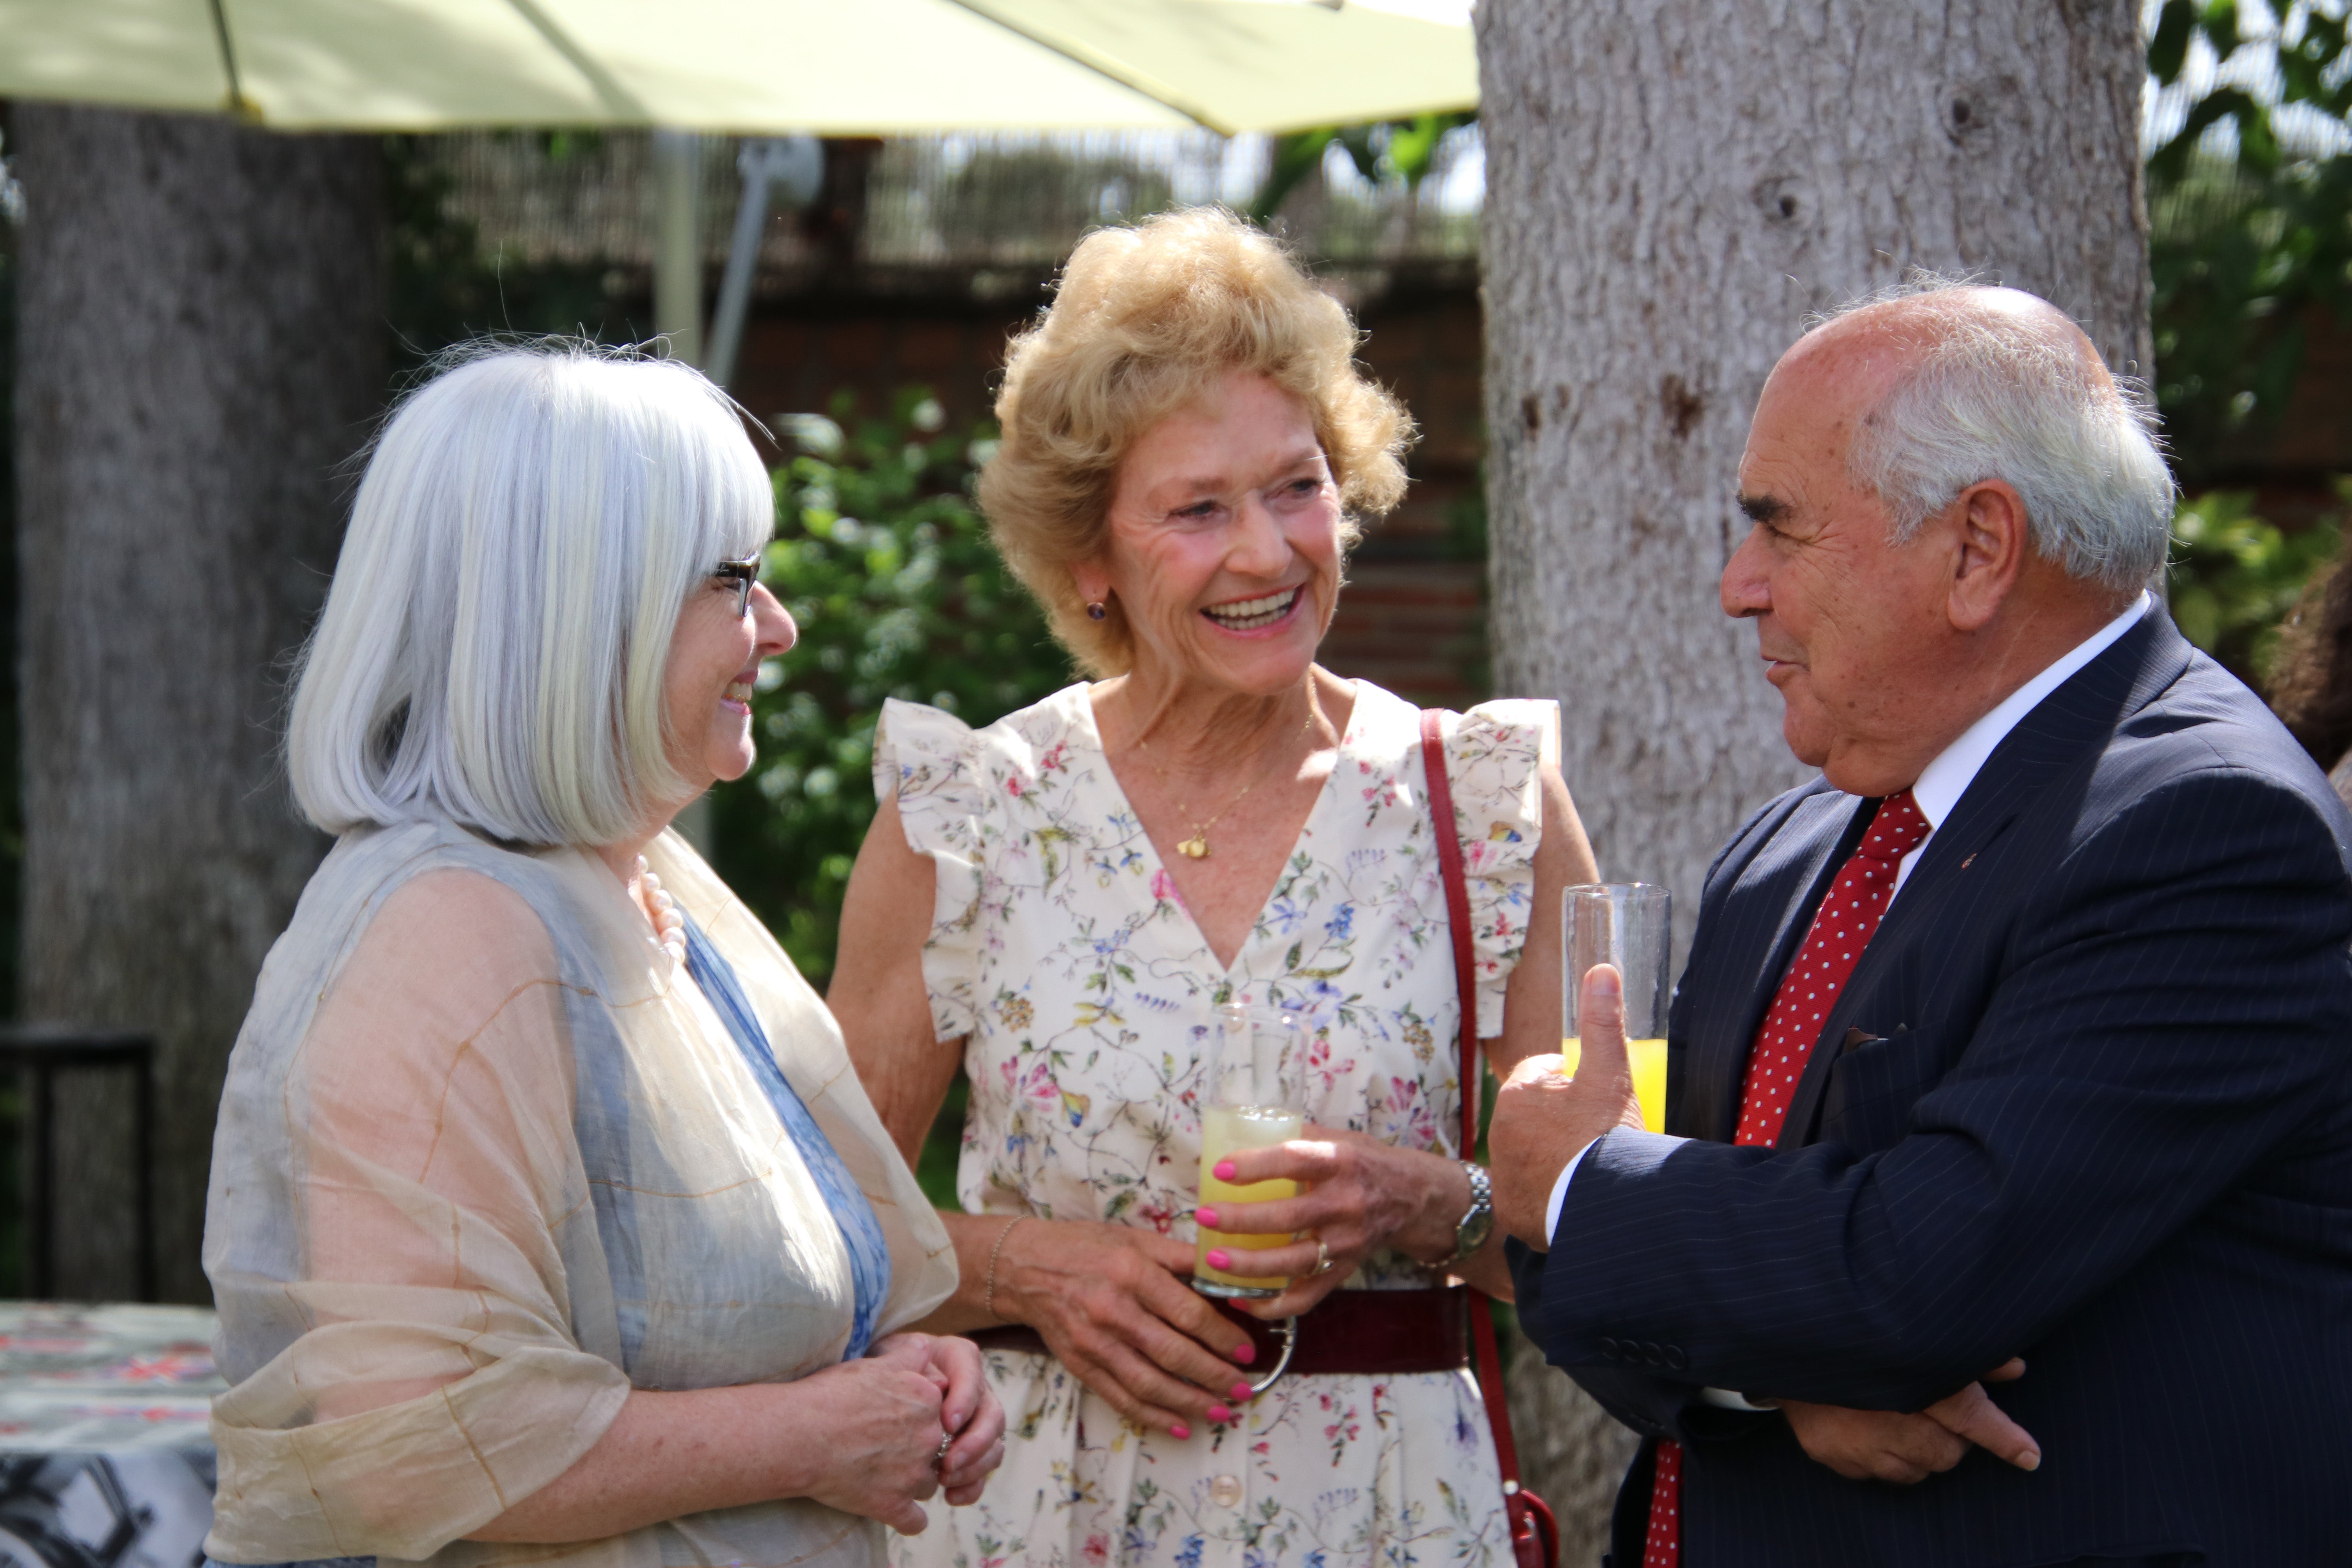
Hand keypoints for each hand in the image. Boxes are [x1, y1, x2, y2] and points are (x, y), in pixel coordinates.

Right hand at [779, 1334, 950, 1533]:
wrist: (798, 1433)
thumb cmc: (831, 1394)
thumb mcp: (875, 1362)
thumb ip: (910, 1355)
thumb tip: (926, 1348)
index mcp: (927, 1400)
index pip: (945, 1410)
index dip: (925, 1415)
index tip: (901, 1418)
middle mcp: (928, 1438)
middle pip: (940, 1447)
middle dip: (921, 1449)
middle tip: (890, 1446)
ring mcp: (911, 1474)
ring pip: (929, 1483)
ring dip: (914, 1481)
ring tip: (887, 1474)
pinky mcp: (891, 1505)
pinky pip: (915, 1521)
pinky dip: (907, 1518)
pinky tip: (894, 1508)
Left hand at [894, 1333, 1007, 1505]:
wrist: (878, 1387)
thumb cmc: (884, 1368)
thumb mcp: (892, 1354)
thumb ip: (909, 1361)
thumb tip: (928, 1376)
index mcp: (960, 1358)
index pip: (972, 1376)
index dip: (964, 1401)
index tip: (946, 1423)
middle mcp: (977, 1389)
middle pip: (992, 1416)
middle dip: (974, 1443)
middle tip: (947, 1462)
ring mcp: (977, 1422)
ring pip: (994, 1447)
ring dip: (974, 1467)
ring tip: (945, 1479)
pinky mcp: (970, 1451)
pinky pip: (981, 1472)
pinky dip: (971, 1487)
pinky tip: (950, 1496)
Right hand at [996, 1217, 1257, 1438]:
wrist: (1025, 1268)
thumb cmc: (1087, 1248)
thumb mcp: (1137, 1239)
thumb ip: (1183, 1256)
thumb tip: (1229, 1274)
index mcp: (1132, 1272)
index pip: (1189, 1314)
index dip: (1223, 1337)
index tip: (1247, 1351)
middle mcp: (1112, 1311)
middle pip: (1173, 1353)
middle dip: (1214, 1376)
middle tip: (1244, 1387)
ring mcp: (1093, 1343)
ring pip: (1149, 1384)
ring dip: (1190, 1402)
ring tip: (1221, 1410)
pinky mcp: (1080, 1365)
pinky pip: (1121, 1398)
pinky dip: (1152, 1416)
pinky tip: (1179, 1425)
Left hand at [1191, 1128, 1472, 1317]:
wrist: (1413, 1198)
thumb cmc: (1364, 1162)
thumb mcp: (1338, 1138)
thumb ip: (1295, 1137)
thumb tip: (1238, 1134)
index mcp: (1340, 1162)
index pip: (1294, 1161)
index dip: (1256, 1166)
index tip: (1220, 1170)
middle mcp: (1345, 1204)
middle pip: (1289, 1217)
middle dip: (1241, 1220)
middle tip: (1203, 1216)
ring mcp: (1346, 1244)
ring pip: (1294, 1262)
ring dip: (1250, 1266)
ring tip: (1213, 1260)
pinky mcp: (1344, 1272)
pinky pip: (1306, 1297)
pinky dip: (1272, 1305)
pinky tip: (1240, 1299)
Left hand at [1489, 964, 1644, 1248]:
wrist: (1606, 1208)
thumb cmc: (1606, 1137)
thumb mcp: (1610, 1074)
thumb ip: (1603, 1022)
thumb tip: (1601, 971)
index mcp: (1518, 1093)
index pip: (1541, 1074)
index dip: (1570, 1082)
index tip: (1591, 1098)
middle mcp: (1500, 1133)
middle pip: (1535, 1117)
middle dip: (1560, 1121)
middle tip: (1594, 1135)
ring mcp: (1504, 1175)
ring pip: (1531, 1155)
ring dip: (1552, 1157)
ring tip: (1587, 1167)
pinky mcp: (1511, 1211)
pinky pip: (1528, 1195)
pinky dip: (1547, 1194)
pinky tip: (1573, 1196)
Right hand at [1775, 1359, 2040, 1483]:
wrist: (1784, 1338)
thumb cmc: (1860, 1335)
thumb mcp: (1915, 1334)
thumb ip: (1968, 1355)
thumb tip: (2015, 1368)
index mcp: (1905, 1378)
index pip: (1966, 1413)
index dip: (2002, 1437)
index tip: (2028, 1455)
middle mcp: (1879, 1414)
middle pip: (1946, 1452)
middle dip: (1953, 1438)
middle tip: (1941, 1415)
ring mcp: (1853, 1441)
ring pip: (1917, 1470)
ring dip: (1921, 1451)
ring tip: (1905, 1420)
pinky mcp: (1832, 1455)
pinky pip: (1880, 1474)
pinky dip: (1886, 1457)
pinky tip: (1873, 1431)